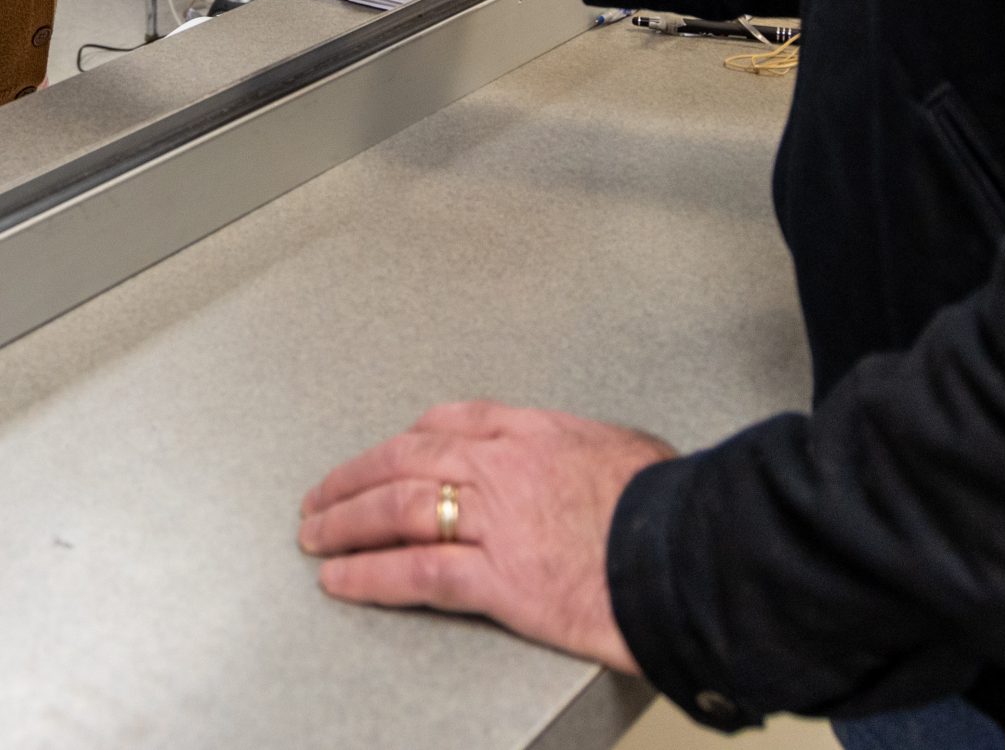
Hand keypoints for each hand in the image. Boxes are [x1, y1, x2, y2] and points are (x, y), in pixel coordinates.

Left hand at [299, 401, 673, 672]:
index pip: (451, 421)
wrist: (689, 551)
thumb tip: (600, 464)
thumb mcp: (631, 452)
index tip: (385, 450)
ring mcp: (495, 521)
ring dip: (345, 524)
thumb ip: (592, 454)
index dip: (405, 438)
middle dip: (354, 479)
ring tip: (314, 537)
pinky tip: (342, 581)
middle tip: (320, 497)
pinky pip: (416, 573)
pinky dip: (370, 576)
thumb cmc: (673, 505)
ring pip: (397, 510)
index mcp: (535, 432)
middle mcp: (503, 467)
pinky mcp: (497, 579)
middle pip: (405, 461)